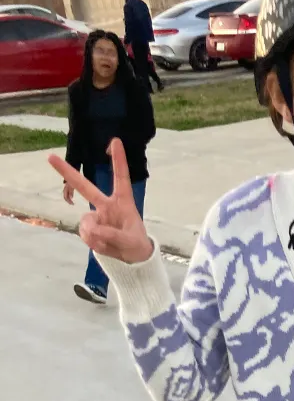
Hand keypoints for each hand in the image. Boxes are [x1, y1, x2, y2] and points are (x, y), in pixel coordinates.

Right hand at [48, 139, 151, 263]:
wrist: (132, 259)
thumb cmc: (136, 244)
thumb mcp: (131, 242)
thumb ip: (113, 235)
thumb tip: (93, 230)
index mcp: (123, 201)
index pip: (120, 178)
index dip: (118, 160)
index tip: (115, 141)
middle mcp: (106, 205)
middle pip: (85, 187)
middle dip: (67, 172)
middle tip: (50, 156)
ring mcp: (96, 216)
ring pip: (86, 223)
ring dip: (96, 237)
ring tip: (111, 243)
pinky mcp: (90, 229)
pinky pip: (85, 235)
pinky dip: (94, 244)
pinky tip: (104, 246)